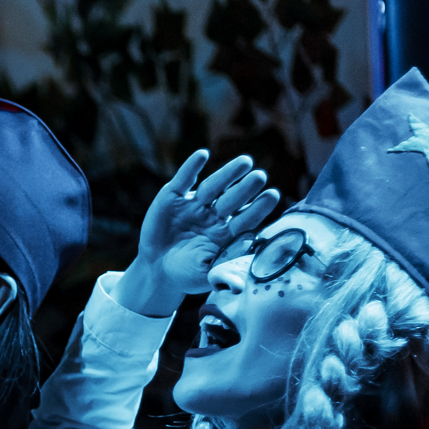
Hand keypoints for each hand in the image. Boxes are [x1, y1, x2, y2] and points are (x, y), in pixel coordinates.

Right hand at [116, 150, 279, 314]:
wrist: (156, 270)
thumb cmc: (186, 274)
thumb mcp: (208, 273)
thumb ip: (227, 264)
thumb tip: (248, 256)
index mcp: (227, 232)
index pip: (247, 218)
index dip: (259, 207)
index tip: (273, 196)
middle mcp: (214, 215)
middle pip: (233, 199)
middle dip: (246, 188)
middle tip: (260, 177)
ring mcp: (194, 205)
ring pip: (214, 186)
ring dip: (228, 173)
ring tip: (246, 161)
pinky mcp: (172, 197)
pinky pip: (183, 180)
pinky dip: (191, 167)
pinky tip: (202, 155)